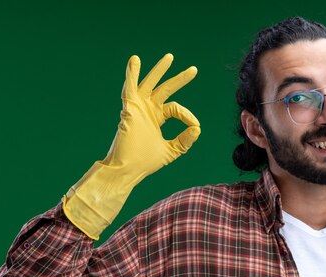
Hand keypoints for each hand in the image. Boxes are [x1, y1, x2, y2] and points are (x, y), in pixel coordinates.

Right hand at [106, 53, 200, 184]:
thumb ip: (185, 140)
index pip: (176, 109)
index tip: (195, 126)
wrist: (128, 169)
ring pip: (150, 84)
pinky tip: (135, 59)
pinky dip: (131, 73)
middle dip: (180, 79)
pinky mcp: (129, 109)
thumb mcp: (171, 151)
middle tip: (194, 70)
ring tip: (170, 58)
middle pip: (166, 89)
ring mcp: (138, 108)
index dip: (188, 115)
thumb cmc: (145, 162)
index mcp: (157, 118)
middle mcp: (148, 110)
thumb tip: (198, 128)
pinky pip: (130, 88)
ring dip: (159, 70)